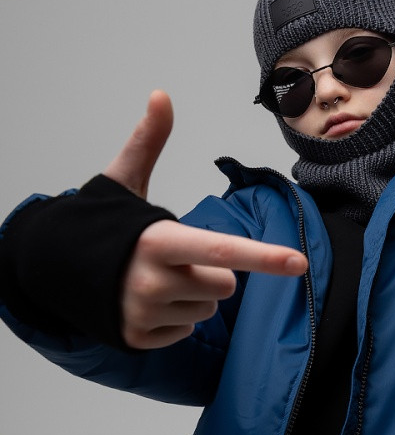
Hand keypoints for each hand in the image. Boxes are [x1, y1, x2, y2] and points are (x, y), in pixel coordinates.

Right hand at [105, 91, 307, 349]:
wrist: (54, 268)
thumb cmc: (104, 225)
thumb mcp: (123, 182)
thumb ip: (149, 142)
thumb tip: (161, 95)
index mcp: (156, 241)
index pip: (222, 251)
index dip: (265, 257)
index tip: (299, 263)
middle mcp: (152, 282)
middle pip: (224, 285)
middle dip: (210, 273)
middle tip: (174, 261)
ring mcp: (144, 314)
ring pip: (207, 310)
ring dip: (192, 297)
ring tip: (155, 281)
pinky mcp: (138, 339)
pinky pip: (185, 331)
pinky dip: (173, 319)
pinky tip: (146, 304)